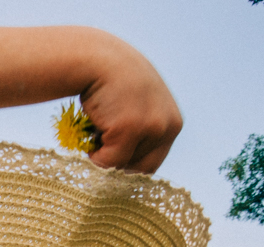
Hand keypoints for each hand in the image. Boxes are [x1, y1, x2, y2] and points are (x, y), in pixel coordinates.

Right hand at [79, 38, 182, 173]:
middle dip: (118, 164)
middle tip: (99, 147)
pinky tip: (90, 132)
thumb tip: (123, 165)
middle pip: (141, 169)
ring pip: (124, 166)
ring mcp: (151, 127)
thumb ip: (141, 130)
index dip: (128, 164)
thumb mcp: (138, 106)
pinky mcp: (131, 129)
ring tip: (96, 132)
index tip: (109, 157)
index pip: (153, 162)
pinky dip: (94, 155)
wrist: (97, 60)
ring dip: (105, 157)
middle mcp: (168, 126)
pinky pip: (109, 161)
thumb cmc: (111, 82)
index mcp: (172, 123)